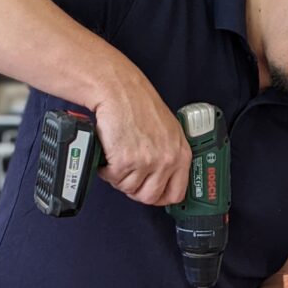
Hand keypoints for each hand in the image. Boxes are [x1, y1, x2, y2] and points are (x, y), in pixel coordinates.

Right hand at [93, 60, 191, 205]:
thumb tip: (162, 180)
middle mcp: (167, 160)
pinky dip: (106, 170)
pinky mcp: (125, 160)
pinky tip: (109, 155)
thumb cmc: (140, 105)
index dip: (159, 197)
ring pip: (128, 189)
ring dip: (119, 177)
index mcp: (181, 154)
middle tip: (128, 175)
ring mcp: (147, 162)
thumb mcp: (169, 132)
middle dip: (135, 189)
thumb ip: (169, 156)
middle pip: (149, 197)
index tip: (149, 192)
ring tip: (118, 158)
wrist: (119, 90)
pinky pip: (113, 179)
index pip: (176, 194)